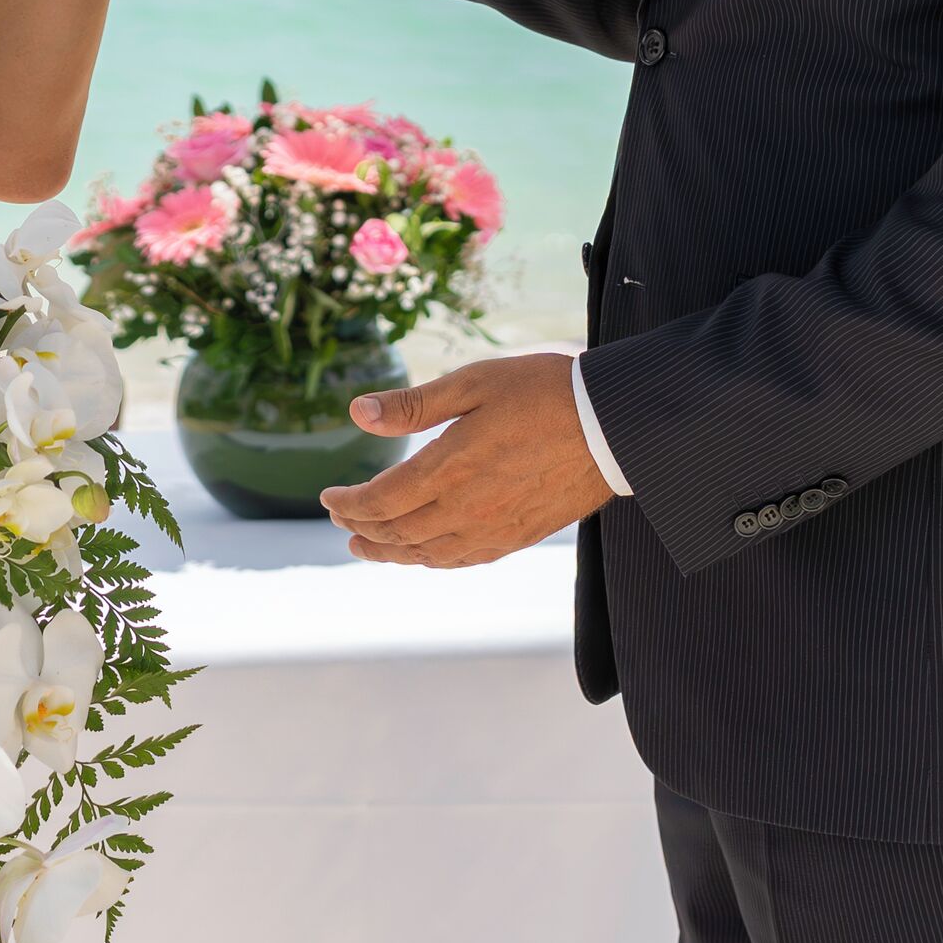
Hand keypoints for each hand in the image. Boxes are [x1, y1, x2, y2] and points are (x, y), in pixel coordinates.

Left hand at [317, 351, 611, 566]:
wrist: (613, 425)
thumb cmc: (543, 392)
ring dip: (392, 553)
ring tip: (369, 548)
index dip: (349, 503)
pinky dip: (433, 560)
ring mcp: (494, 528)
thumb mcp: (473, 382)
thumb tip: (357, 413)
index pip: (381, 501)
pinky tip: (426, 555)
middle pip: (398, 534)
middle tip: (342, 524)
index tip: (329, 496)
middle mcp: (466, 508)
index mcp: (449, 467)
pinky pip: (463, 559)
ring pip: (427, 554)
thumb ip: (413, 405)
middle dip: (363, 530)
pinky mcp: (519, 536)